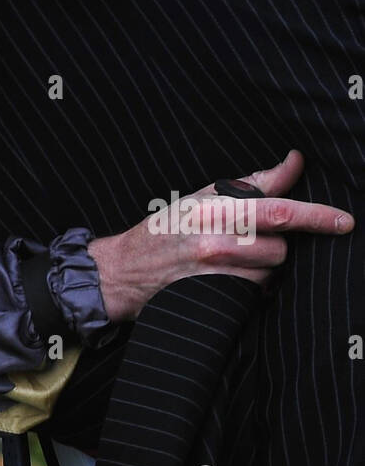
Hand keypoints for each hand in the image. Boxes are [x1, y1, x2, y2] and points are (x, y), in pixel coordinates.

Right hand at [89, 150, 352, 323]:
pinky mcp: (215, 302)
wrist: (123, 272)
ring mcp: (216, 276)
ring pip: (270, 275)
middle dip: (272, 247)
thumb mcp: (202, 197)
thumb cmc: (164, 229)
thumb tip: (294, 162)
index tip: (344, 220)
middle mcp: (217, 243)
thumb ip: (252, 183)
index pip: (278, 211)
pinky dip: (249, 290)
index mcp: (216, 210)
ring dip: (260, 270)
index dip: (316, 216)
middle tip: (243, 242)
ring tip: (230, 262)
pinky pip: (255, 297)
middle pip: (280, 248)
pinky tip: (225, 281)